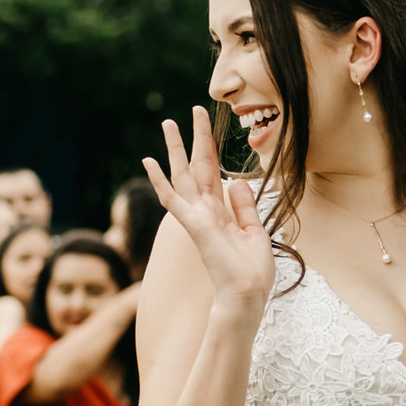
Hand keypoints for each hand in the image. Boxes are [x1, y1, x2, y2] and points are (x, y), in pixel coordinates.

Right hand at [144, 109, 274, 319]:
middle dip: (195, 138)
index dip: (213, 149)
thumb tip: (238, 182)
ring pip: (183, 175)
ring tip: (167, 122)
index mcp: (222, 213)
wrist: (247, 295)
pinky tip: (149, 160)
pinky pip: (173, 198)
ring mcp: (197, 217)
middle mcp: (206, 211)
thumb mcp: (256, 233)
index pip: (216, 173)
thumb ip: (245, 207)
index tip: (211, 126)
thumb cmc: (252, 272)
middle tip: (194, 111)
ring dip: (175, 148)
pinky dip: (160, 179)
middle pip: (199, 167)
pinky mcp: (194, 224)